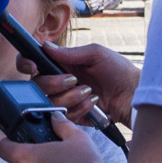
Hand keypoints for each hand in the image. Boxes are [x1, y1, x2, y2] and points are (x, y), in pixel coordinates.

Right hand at [15, 42, 137, 127]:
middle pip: (37, 85)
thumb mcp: (96, 54)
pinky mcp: (72, 116)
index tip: (34, 67)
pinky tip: (93, 103)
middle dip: (54, 83)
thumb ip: (71, 52)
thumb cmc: (119, 71)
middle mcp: (59, 81)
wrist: (134, 95)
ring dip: (70, 97)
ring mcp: (65, 99)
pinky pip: (64, 115)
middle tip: (74, 80)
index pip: (34, 61)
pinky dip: (80, 108)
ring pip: (49, 102)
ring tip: (89, 92)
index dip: (27, 63)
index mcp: (62, 63)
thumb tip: (46, 46)